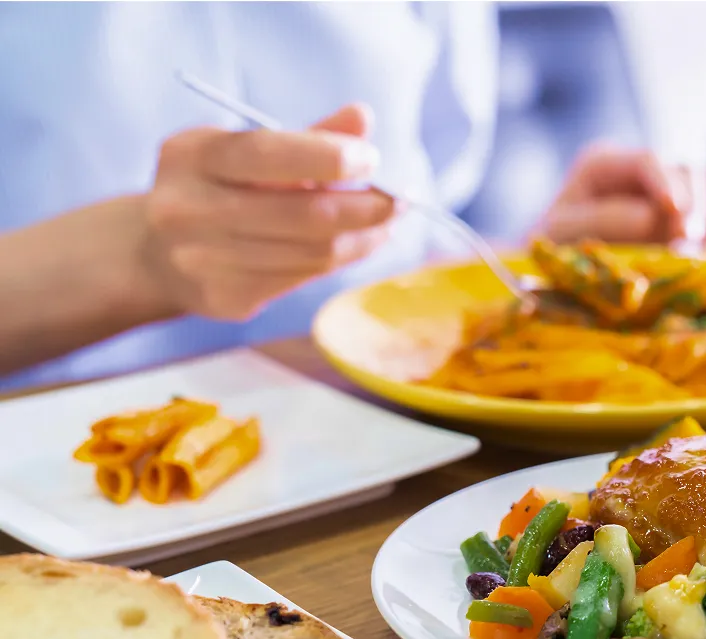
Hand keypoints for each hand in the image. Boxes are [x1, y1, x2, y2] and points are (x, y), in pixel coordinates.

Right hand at [137, 105, 395, 320]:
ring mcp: (203, 261)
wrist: (151, 253)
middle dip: (365, 207)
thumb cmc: (214, 188)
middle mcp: (189, 209)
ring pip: (311, 253)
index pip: (268, 154)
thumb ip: (306, 137)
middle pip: (303, 215)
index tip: (373, 159)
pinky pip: (302, 278)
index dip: (329, 158)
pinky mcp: (226, 299)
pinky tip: (359, 243)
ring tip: (387, 221)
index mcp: (193, 157)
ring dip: (363, 237)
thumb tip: (362, 118)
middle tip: (401, 199)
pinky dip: (340, 259)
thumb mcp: (244, 150)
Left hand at [537, 144, 705, 251]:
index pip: (650, 161)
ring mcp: (674, 186)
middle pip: (688, 169)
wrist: (563, 281)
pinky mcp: (698, 208)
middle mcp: (643, 170)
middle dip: (699, 206)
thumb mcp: (565, 235)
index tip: (681, 223)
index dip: (669, 187)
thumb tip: (657, 216)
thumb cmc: (557, 256)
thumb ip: (606, 220)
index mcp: (605, 164)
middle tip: (700, 244)